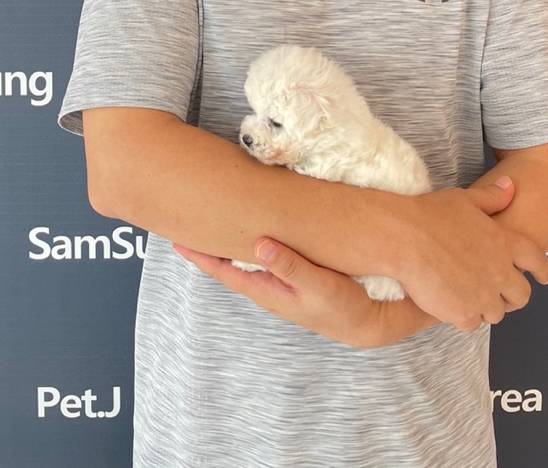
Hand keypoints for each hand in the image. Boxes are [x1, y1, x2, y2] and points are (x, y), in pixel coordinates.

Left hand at [172, 239, 434, 348]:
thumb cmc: (344, 306)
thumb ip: (289, 265)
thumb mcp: (319, 287)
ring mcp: (279, 284)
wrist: (371, 322)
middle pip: (227, 266)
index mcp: (267, 289)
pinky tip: (249, 233)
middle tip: (184, 225)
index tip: (176, 239)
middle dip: (206, 248)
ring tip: (208, 226)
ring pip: (242, 262)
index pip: (223, 272)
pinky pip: (260, 259)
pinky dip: (246, 246)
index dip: (201, 256)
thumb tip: (257, 242)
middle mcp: (268, 287)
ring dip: (224, 247)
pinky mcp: (293, 277)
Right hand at [398, 177, 547, 331]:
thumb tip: (510, 186)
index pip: (537, 260)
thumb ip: (492, 197)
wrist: (403, 238)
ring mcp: (483, 297)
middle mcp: (500, 273)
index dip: (542, 270)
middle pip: (521, 294)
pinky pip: (473, 323)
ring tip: (471, 296)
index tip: (543, 277)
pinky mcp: (464, 314)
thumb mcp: (465, 199)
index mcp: (504, 243)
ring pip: (497, 312)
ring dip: (488, 306)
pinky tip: (452, 304)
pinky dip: (466, 316)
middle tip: (501, 292)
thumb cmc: (430, 214)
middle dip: (513, 294)